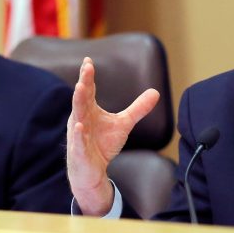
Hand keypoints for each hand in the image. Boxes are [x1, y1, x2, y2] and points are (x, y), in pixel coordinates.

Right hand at [66, 57, 159, 215]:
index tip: (88, 61)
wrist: (92, 171)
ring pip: (77, 116)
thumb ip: (137, 108)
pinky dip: (79, 134)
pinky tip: (80, 126)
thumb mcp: (123, 124)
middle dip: (84, 82)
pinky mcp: (79, 151)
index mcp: (89, 110)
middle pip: (82, 98)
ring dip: (78, 101)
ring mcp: (78, 135)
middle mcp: (81, 119)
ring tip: (80, 87)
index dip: (88, 76)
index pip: (88, 90)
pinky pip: (78, 142)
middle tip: (87, 67)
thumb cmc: (102, 144)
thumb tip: (156, 92)